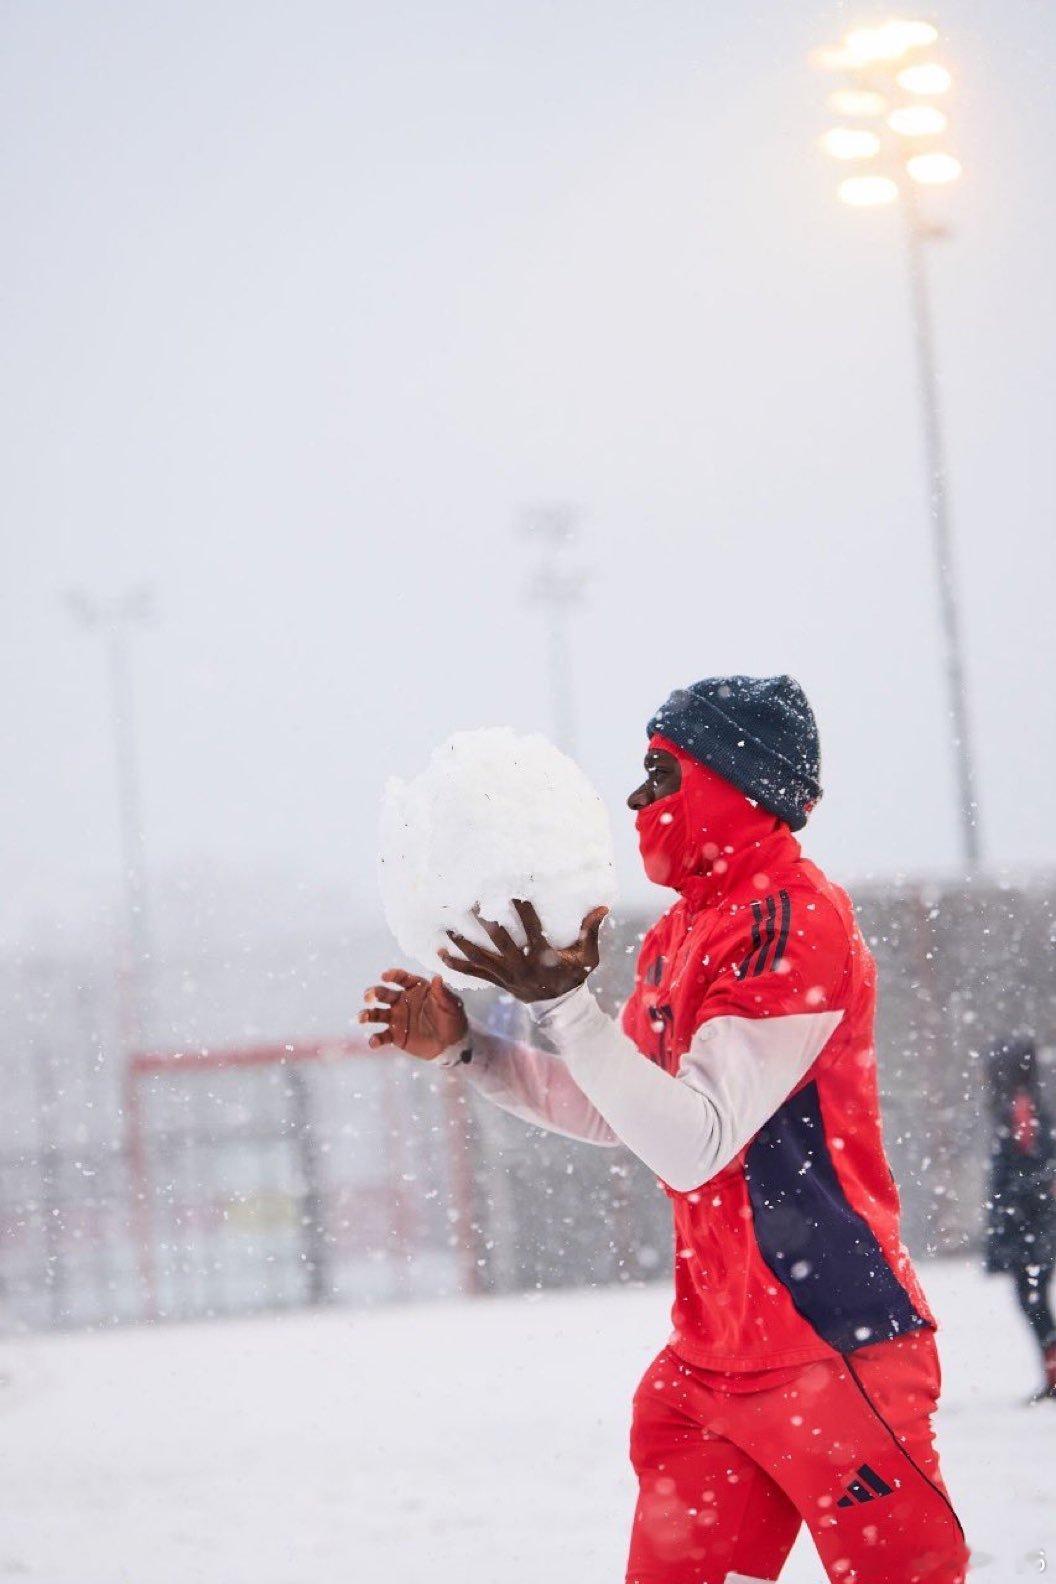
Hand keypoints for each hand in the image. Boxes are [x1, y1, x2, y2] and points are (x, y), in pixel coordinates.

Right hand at [357, 970, 467, 1059]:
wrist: (452, 1043)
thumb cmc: (453, 1018)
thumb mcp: (451, 1004)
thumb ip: (443, 992)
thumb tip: (438, 976)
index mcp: (415, 988)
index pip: (400, 978)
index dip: (392, 975)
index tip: (384, 976)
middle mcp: (402, 1000)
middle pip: (383, 994)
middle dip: (373, 993)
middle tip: (368, 996)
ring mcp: (396, 1018)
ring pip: (377, 1014)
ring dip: (366, 1014)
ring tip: (361, 1018)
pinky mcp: (395, 1036)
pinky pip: (382, 1036)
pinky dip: (375, 1039)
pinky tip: (373, 1042)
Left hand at [439, 899, 607, 1002]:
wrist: (561, 1007)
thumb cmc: (573, 975)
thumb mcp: (587, 956)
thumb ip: (591, 931)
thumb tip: (603, 907)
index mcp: (543, 956)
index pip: (532, 928)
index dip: (523, 908)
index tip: (513, 889)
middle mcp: (522, 966)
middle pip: (501, 942)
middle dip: (487, 923)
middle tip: (472, 904)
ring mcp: (507, 976)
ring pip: (482, 958)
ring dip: (464, 943)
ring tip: (448, 928)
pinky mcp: (498, 983)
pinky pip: (474, 974)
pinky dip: (456, 966)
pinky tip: (440, 955)